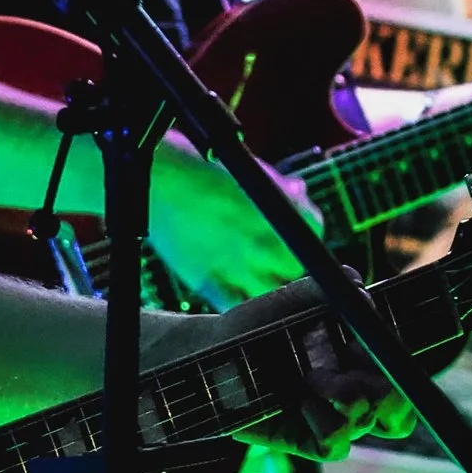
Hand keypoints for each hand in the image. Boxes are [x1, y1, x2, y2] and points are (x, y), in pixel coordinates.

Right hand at [146, 136, 318, 306]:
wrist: (157, 177)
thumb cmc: (200, 166)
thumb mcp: (250, 169)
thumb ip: (279, 186)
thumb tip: (298, 192)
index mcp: (276, 209)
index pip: (315, 229)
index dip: (308, 228)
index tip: (298, 228)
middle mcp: (262, 241)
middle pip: (296, 266)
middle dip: (291, 259)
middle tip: (277, 253)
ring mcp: (235, 265)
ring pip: (272, 292)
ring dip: (270, 284)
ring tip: (257, 273)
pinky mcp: (208, 282)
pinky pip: (235, 306)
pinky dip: (242, 302)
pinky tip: (237, 290)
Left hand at [184, 280, 416, 457]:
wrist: (214, 355)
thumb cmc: (256, 325)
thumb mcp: (292, 300)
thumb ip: (327, 288)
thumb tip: (359, 286)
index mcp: (361, 358)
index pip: (404, 372)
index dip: (402, 366)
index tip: (381, 348)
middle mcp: (355, 391)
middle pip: (399, 409)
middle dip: (386, 390)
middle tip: (354, 366)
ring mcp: (334, 418)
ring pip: (366, 422)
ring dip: (343, 396)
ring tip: (309, 377)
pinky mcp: (310, 441)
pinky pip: (335, 445)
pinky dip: (323, 423)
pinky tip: (299, 402)